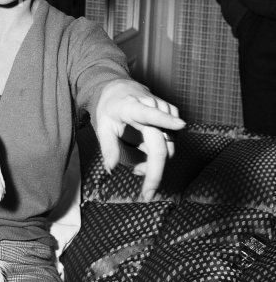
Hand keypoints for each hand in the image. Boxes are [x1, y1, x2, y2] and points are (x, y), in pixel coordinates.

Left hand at [95, 79, 185, 201]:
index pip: (150, 113)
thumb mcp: (102, 125)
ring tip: (137, 164)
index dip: (166, 120)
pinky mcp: (172, 112)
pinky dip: (162, 152)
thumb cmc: (109, 108)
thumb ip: (108, 147)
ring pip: (168, 146)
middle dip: (155, 172)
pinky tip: (147, 152)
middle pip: (161, 145)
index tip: (180, 125)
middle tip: (147, 193)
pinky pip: (172, 140)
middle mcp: (152, 105)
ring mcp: (164, 108)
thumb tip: (111, 168)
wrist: (119, 88)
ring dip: (155, 162)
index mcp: (132, 107)